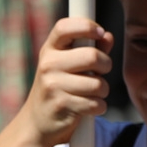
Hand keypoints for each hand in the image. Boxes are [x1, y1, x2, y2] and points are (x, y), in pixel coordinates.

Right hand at [20, 18, 111, 146]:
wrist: (38, 121)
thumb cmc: (59, 86)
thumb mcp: (69, 63)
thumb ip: (90, 49)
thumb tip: (108, 37)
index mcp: (50, 49)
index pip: (64, 27)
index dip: (86, 26)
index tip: (100, 32)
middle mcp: (48, 64)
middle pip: (92, 56)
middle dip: (106, 65)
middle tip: (101, 72)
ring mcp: (53, 85)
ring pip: (97, 84)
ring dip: (103, 90)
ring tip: (93, 92)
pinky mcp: (61, 105)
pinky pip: (95, 103)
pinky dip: (99, 107)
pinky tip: (89, 107)